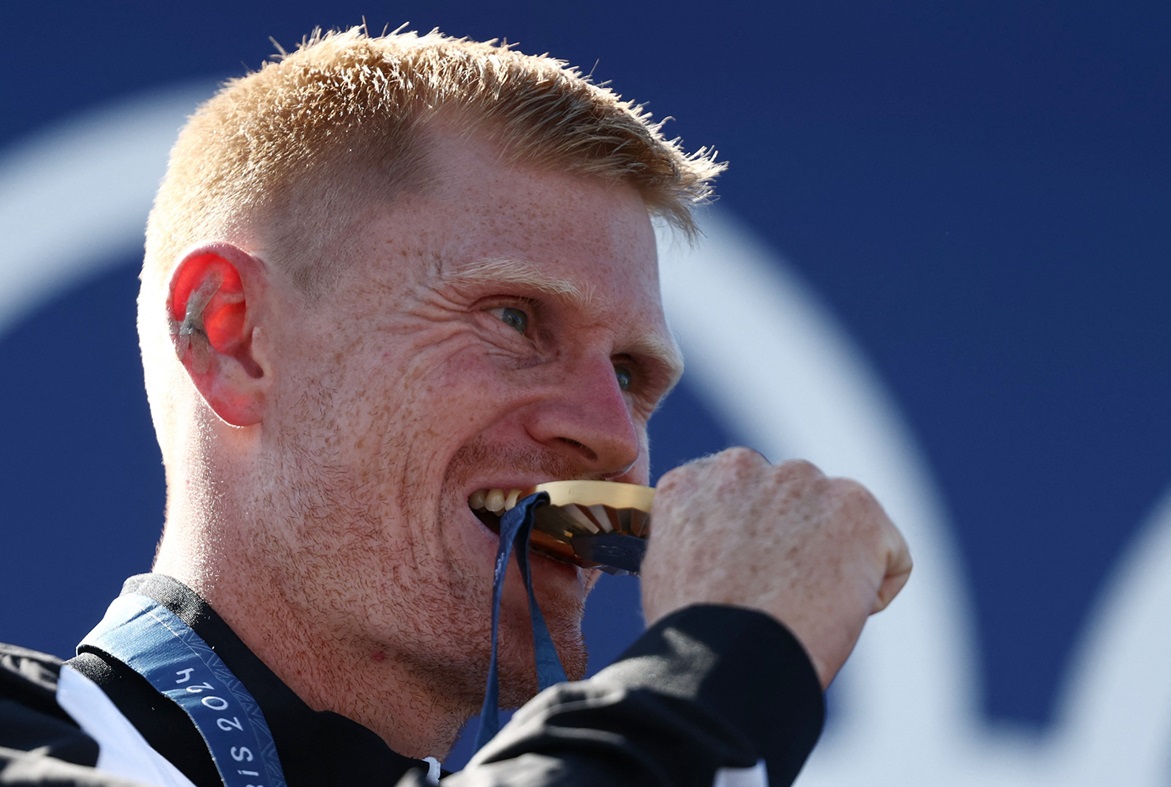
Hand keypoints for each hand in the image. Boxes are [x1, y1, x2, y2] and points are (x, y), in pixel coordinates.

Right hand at [639, 448, 911, 687]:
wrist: (730, 662)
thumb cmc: (695, 643)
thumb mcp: (670, 574)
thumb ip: (700, 540)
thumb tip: (729, 551)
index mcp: (691, 483)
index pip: (734, 494)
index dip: (749, 541)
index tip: (748, 578)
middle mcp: (741, 467)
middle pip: (788, 497)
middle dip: (795, 537)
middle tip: (782, 595)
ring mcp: (800, 482)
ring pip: (836, 519)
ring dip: (833, 557)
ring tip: (807, 609)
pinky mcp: (856, 507)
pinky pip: (887, 552)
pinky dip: (875, 589)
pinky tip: (839, 617)